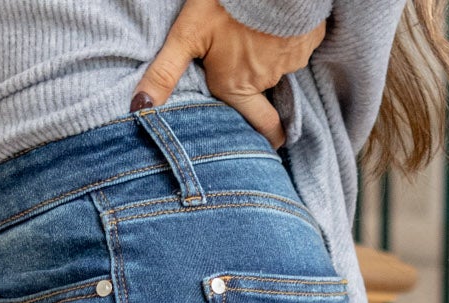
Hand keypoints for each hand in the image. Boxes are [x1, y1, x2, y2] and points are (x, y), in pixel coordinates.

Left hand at [133, 0, 325, 148]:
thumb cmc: (225, 4)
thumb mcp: (187, 34)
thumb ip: (166, 71)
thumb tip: (139, 108)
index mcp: (237, 86)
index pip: (261, 127)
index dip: (267, 137)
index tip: (269, 142)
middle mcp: (265, 81)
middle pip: (265, 97)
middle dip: (262, 97)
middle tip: (254, 87)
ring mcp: (291, 60)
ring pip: (278, 67)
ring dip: (269, 57)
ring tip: (254, 38)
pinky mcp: (309, 38)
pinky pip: (298, 44)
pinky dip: (288, 38)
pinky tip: (275, 24)